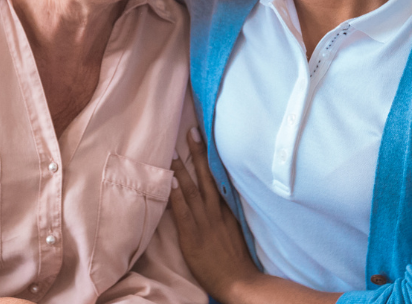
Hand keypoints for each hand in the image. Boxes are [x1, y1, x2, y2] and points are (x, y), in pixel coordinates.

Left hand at [169, 128, 261, 302]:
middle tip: (191, 131)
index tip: (206, 139)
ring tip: (173, 150)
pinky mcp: (193, 236)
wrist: (240, 282)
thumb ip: (228, 215)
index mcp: (227, 210)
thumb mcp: (237, 231)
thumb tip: (221, 199)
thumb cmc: (237, 260)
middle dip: (198, 153)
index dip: (211, 159)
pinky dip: (177, 195)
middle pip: (207, 177)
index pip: (219, 178)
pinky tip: (171, 180)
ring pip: (193, 190)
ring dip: (182, 169)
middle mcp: (216, 212)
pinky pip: (183, 211)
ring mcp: (205, 223)